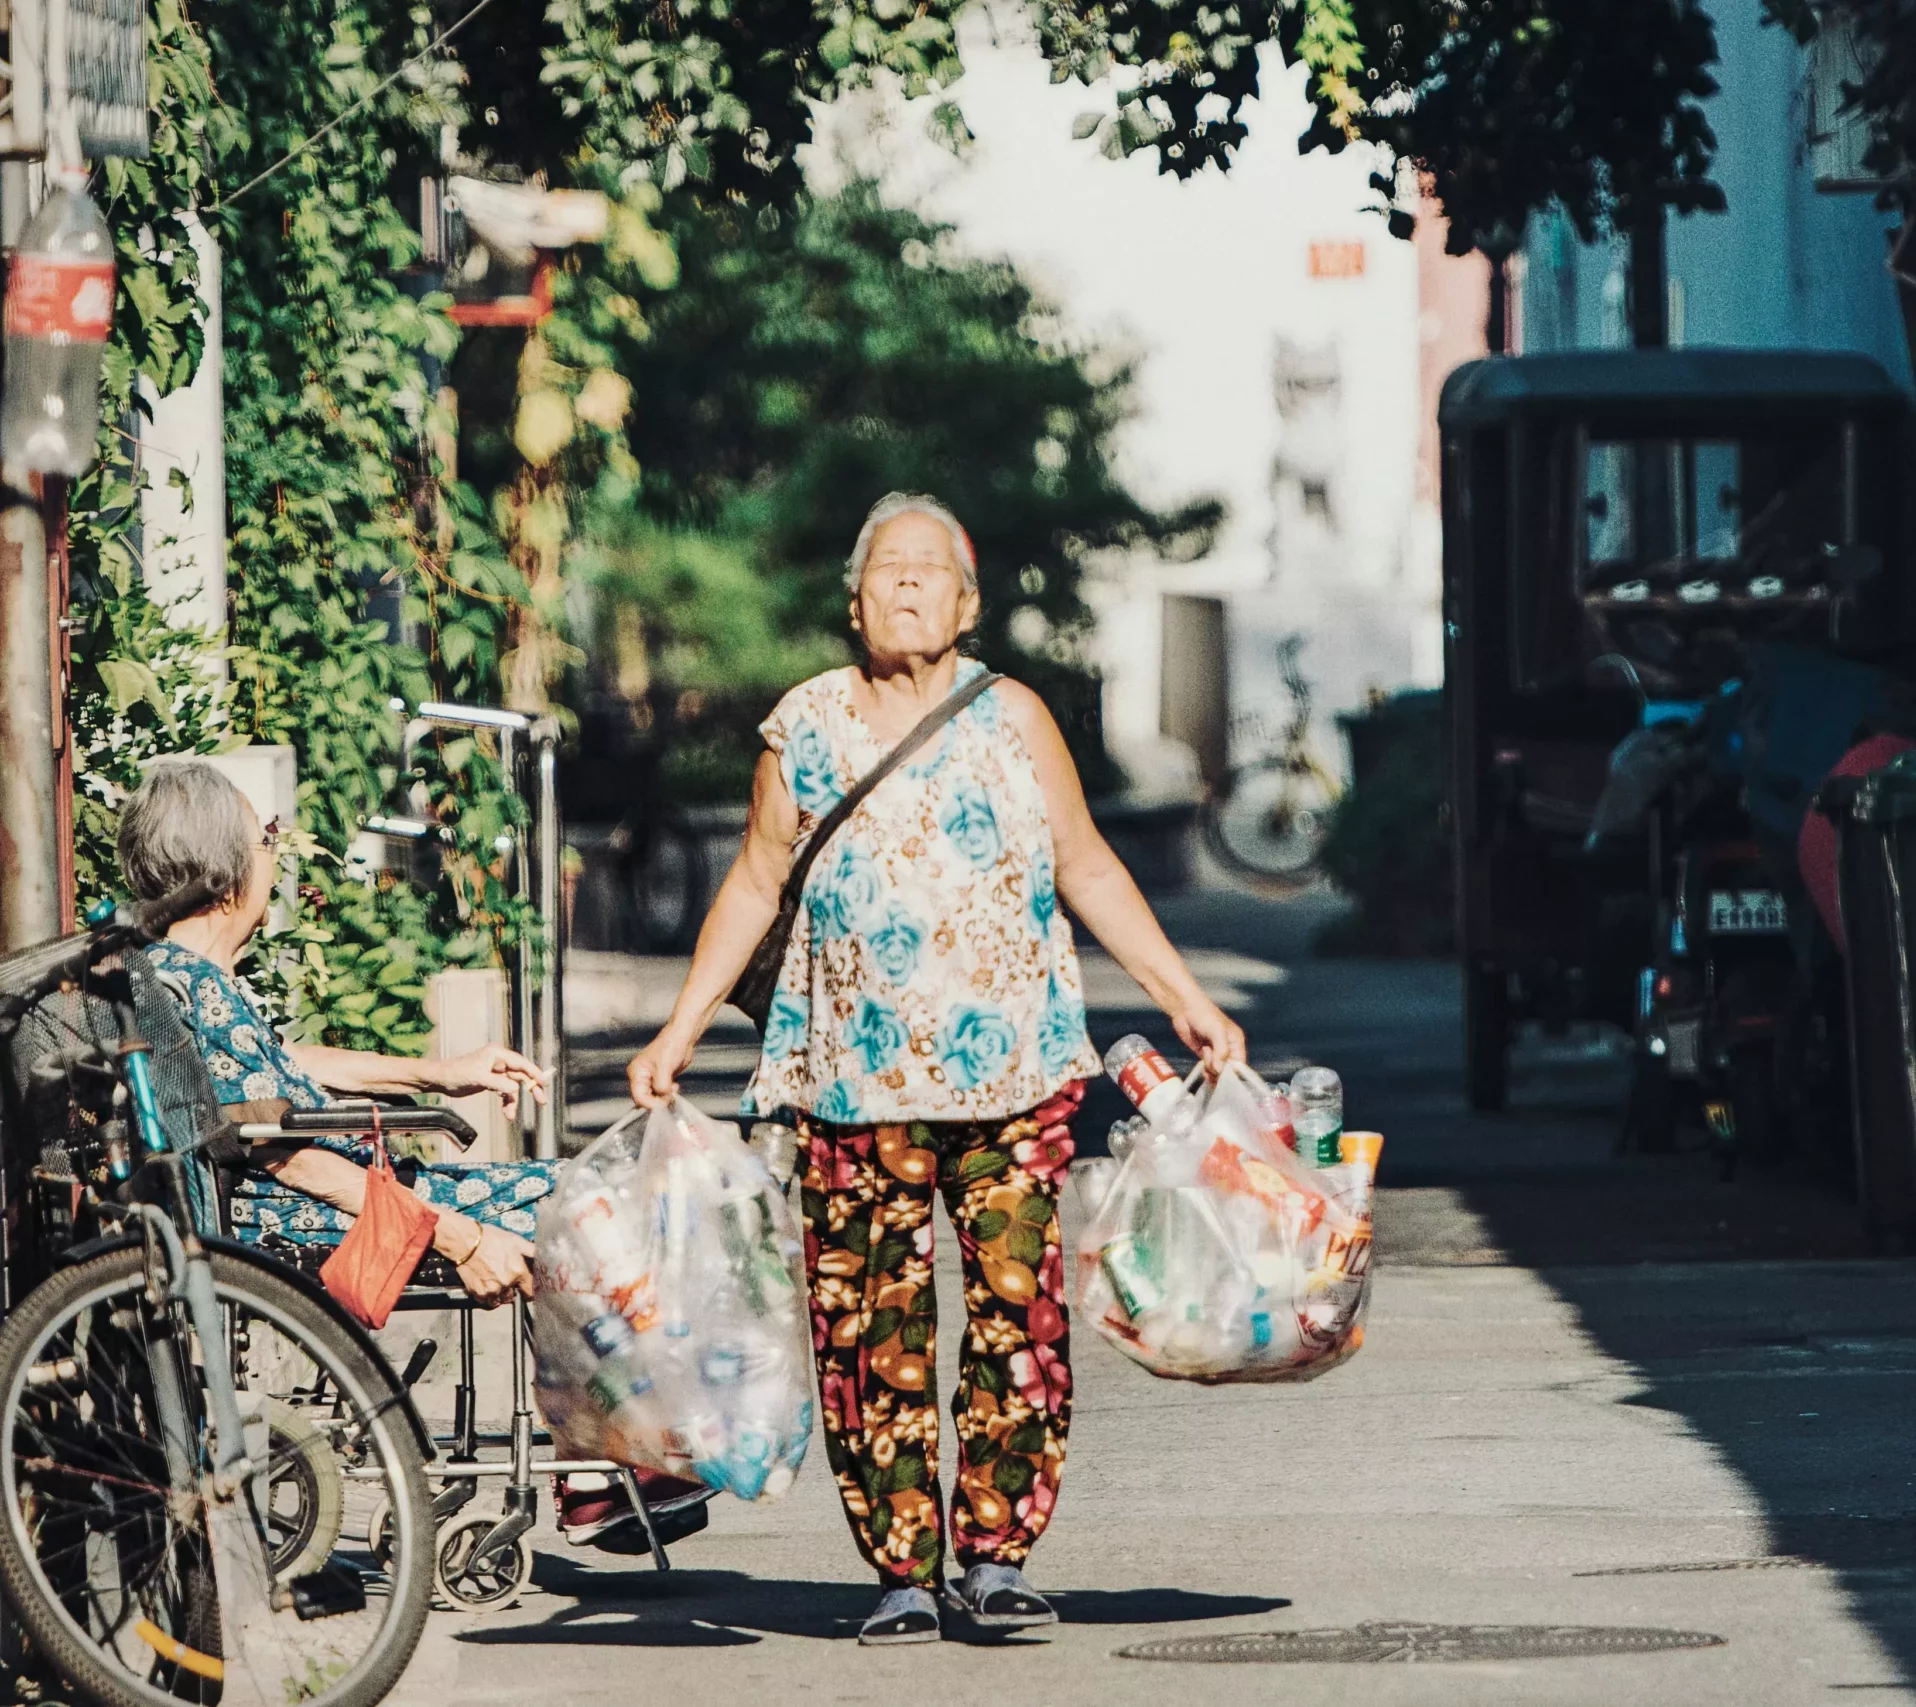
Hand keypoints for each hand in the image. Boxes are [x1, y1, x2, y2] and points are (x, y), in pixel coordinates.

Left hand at [431, 1045, 547, 1110]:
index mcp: (497, 1054)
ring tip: (511, 1115)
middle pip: (521, 1075)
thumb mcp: (478, 1078)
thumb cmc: (457, 1073)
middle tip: (542, 1101)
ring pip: (513, 1086)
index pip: (520, 1063)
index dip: (534, 1072)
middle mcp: (499, 1061)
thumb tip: (516, 1089)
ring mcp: (496, 1072)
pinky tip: (506, 1113)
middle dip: (530, 1088)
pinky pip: (505, 1092)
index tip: (544, 1082)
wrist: (441, 1079)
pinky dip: (506, 1102)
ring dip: (514, 1101)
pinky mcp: (491, 1081)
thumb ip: (498, 1083)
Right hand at [441, 1218, 533, 1307]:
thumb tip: (544, 1255)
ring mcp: (491, 1290)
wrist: (466, 1241)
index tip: (526, 1288)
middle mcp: (506, 1284)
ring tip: (495, 1281)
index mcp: (518, 1272)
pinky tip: (485, 1283)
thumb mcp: (516, 1240)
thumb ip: (531, 1251)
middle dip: (512, 1289)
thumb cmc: (490, 1238)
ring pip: (499, 1300)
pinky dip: (486, 1295)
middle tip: (505, 1278)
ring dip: (499, 1294)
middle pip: (513, 1296)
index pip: (530, 1291)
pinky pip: (485, 1300)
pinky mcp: (478, 1293)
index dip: (528, 1290)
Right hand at [627, 1028, 694, 1108]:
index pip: (638, 1097)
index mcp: (636, 1073)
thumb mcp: (664, 1069)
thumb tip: (663, 1099)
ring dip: (664, 1097)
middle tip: (670, 1096)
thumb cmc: (670, 1047)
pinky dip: (668, 1093)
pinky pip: (661, 1093)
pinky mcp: (660, 1080)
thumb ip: (661, 1087)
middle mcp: (641, 1077)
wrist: (682, 1039)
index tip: (664, 1103)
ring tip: (673, 1088)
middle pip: (646, 1099)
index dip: (651, 1104)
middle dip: (659, 1101)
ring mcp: (650, 1079)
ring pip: (654, 1097)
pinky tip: (674, 1086)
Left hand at [1169, 993, 1246, 1078]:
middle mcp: (1228, 1049)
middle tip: (1210, 1062)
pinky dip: (1206, 1071)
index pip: (1240, 1064)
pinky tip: (1202, 1066)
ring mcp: (1215, 1052)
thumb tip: (1219, 1070)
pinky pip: (1208, 1069)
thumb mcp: (1216, 1031)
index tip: (1223, 1076)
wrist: (1183, 1008)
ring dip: (1211, 1070)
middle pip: (1229, 1071)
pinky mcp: (1204, 1054)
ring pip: (1217, 1072)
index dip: (1233, 1073)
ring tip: (1204, 1053)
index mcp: (1236, 1042)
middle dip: (1220, 1072)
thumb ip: (1221, 1050)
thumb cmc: (1204, 1014)